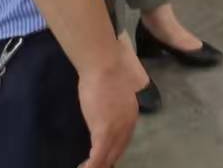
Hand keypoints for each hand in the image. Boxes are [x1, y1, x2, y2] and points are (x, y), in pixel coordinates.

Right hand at [78, 49, 146, 167]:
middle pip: (117, 152)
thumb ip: (113, 105)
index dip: (113, 152)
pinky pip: (98, 155)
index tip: (105, 157)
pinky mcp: (104, 130)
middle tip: (95, 167)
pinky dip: (92, 165)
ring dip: (97, 165)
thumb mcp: (115, 93)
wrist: (105, 65)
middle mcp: (127, 126)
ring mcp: (117, 129)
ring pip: (108, 156)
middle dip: (106, 162)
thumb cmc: (106, 72)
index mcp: (130, 116)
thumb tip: (106, 109)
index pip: (123, 141)